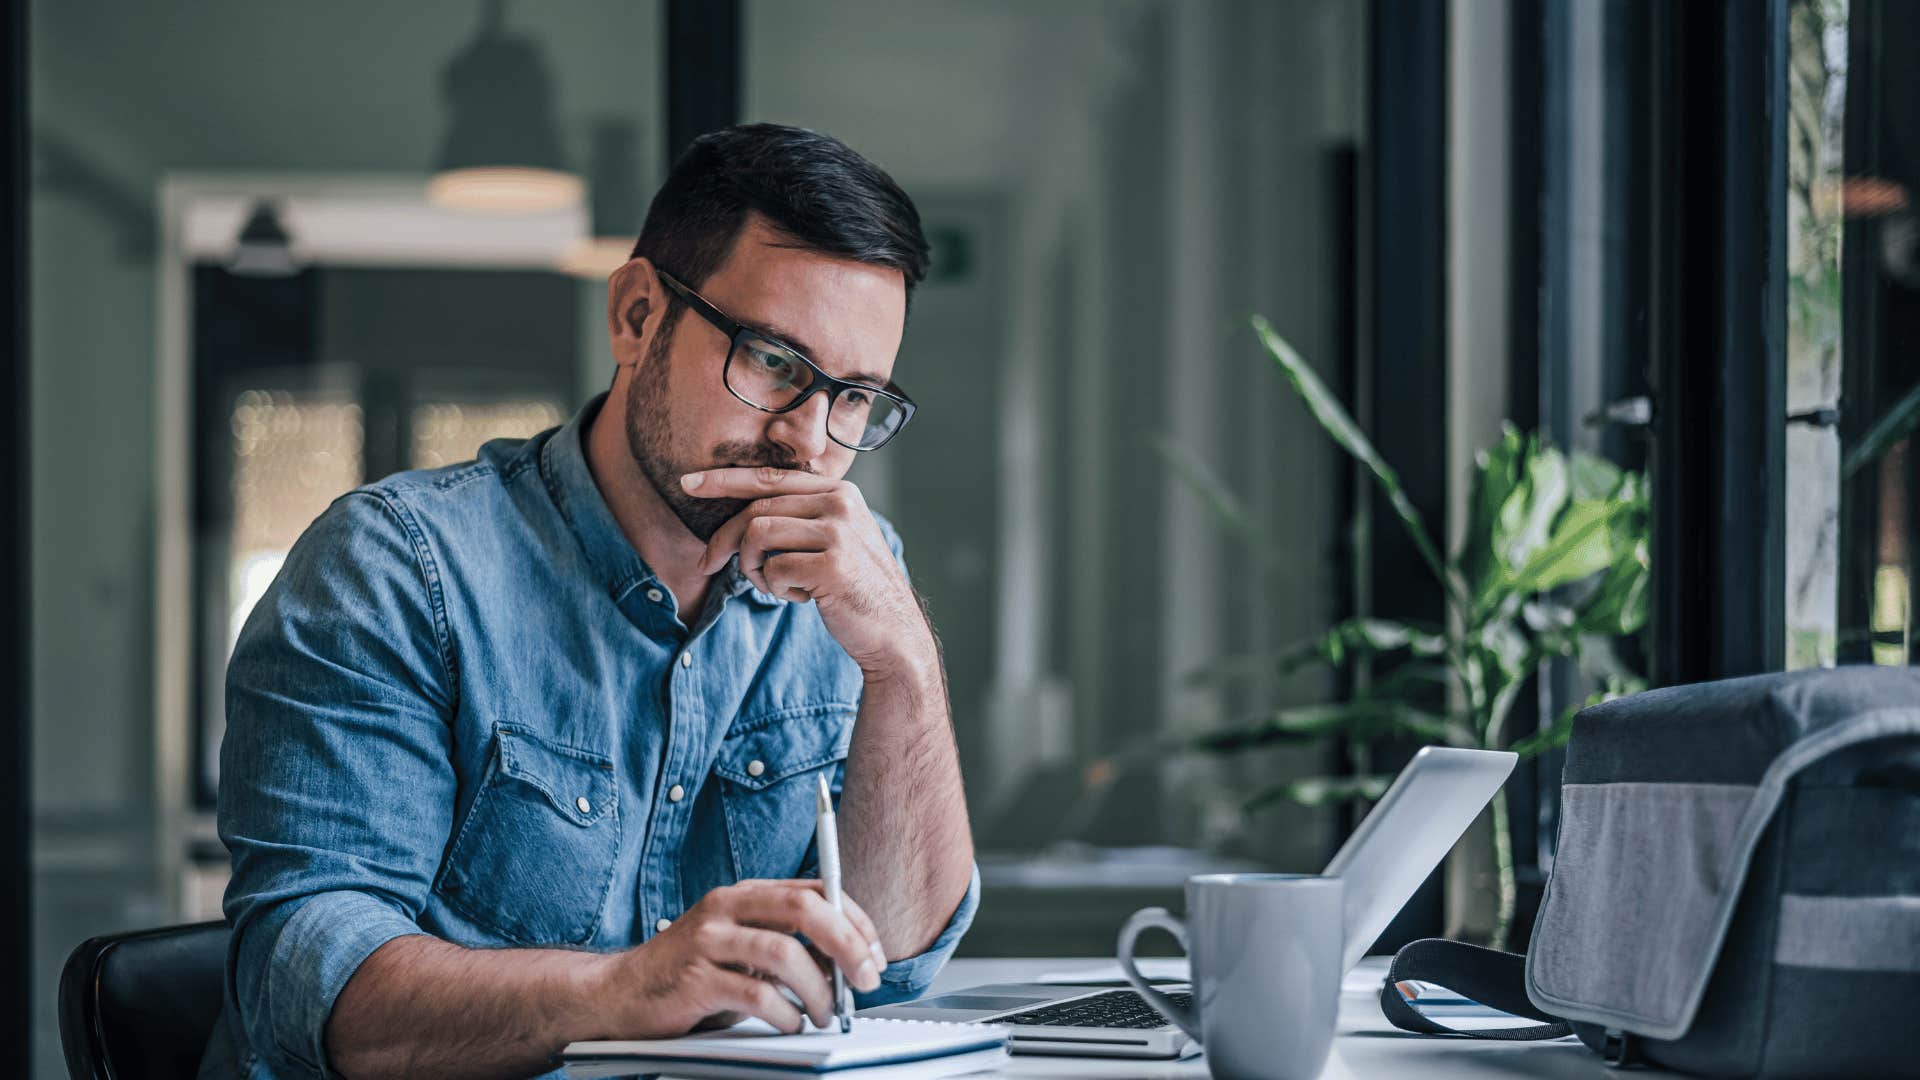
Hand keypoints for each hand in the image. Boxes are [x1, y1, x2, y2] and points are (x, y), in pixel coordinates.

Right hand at [593, 879, 887, 1036]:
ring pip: (784, 953)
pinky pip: (755, 993)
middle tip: (864, 979)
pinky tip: (791, 1024)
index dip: (855, 920)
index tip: (875, 955)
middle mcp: (726, 907)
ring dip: (818, 988)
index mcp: (744, 893)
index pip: (815, 890)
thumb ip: (784, 942)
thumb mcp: (740, 945)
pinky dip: (785, 1013)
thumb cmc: (689, 974)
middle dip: (847, 945)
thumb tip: (847, 961)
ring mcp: (706, 940)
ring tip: (826, 1013)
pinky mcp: (693, 979)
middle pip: (805, 910)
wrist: (617, 994)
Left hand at [682, 467, 934, 674]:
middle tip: (709, 565)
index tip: (687, 483)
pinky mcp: (834, 565)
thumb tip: (740, 517)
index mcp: (839, 491)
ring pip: (758, 534)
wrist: (893, 632)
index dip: (724, 480)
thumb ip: (799, 519)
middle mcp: (841, 503)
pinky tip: (803, 598)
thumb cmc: (853, 588)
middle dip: (725, 541)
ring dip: (752, 567)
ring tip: (774, 586)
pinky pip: (774, 568)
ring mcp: (840, 532)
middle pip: (756, 509)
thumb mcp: (832, 541)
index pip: (769, 478)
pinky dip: (776, 589)